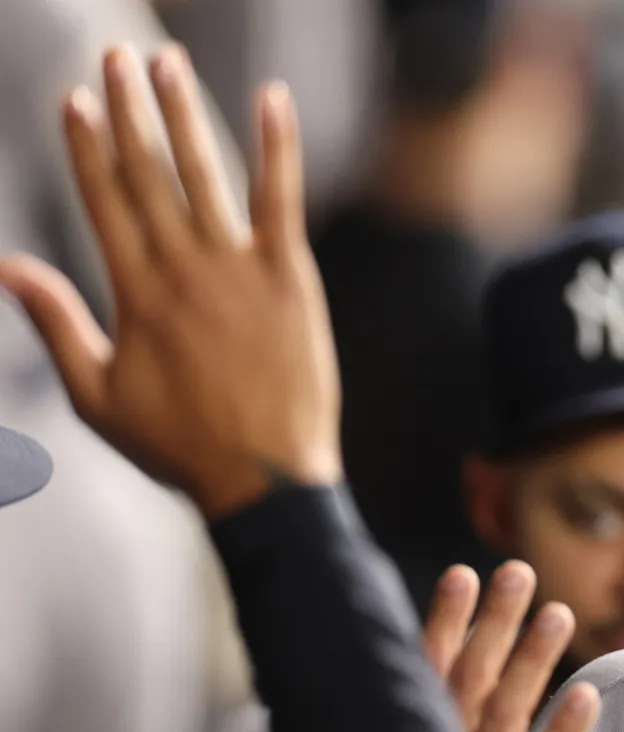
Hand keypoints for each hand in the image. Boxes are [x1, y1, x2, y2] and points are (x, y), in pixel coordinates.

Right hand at [0, 45, 339, 518]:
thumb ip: (56, 323)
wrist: (267, 479)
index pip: (103, 201)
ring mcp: (240, 269)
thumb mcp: (97, 393)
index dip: (86, 147)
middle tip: (113, 55)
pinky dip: (277, 145)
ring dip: (184, 112)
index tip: (74, 102)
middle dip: (128, 110)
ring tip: (164, 62)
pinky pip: (281, 197)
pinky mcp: (291, 276)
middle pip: (148, 174)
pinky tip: (272, 97)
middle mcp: (184, 270)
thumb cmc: (179, 445)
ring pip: (206, 173)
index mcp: (135, 294)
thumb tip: (3, 267)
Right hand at [423, 561, 599, 731]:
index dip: (446, 623)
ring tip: (558, 611)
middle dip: (492, 623)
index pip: (427, 676)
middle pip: (469, 680)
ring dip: (532, 660)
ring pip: (506, 714)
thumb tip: (442, 693)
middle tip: (516, 571)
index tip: (462, 575)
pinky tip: (587, 695)